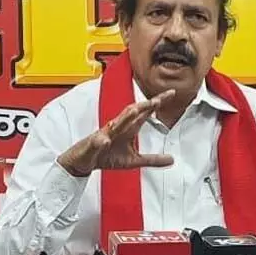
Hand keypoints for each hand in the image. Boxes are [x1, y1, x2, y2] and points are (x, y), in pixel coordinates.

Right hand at [57, 90, 175, 176]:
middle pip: (131, 113)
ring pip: (115, 124)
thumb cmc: (106, 156)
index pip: (144, 113)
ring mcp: (105, 135)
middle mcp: (117, 127)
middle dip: (143, 106)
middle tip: (156, 100)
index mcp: (128, 129)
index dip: (157, 103)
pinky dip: (101, 141)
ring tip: (134, 111)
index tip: (171, 93)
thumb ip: (152, 159)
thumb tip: (171, 159)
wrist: (84, 160)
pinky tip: (105, 140)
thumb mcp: (133, 161)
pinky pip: (97, 142)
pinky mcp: (93, 145)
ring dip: (124, 118)